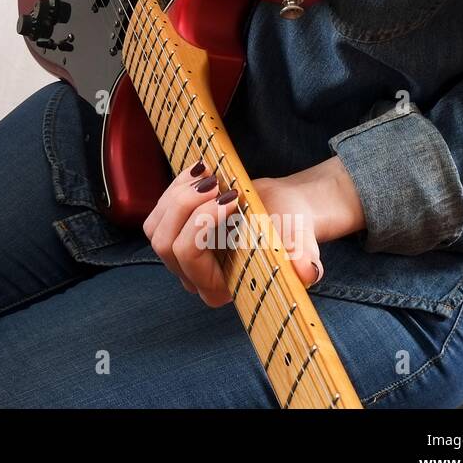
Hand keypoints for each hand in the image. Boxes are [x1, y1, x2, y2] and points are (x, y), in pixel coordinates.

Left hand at [142, 155, 364, 306]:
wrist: (283, 210)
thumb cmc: (291, 227)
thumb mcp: (301, 241)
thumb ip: (303, 259)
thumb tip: (307, 273)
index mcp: (220, 288)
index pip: (189, 258)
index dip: (200, 223)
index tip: (230, 199)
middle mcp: (194, 278)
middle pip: (164, 243)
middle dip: (185, 206)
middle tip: (215, 183)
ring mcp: (180, 259)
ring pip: (155, 229)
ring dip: (177, 197)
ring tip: (208, 176)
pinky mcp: (174, 236)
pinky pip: (156, 215)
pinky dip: (174, 189)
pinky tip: (199, 174)